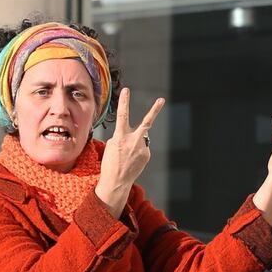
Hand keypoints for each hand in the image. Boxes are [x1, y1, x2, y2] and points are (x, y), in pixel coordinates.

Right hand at [95, 88, 164, 216]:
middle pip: (147, 122)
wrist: (117, 181)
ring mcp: (143, 148)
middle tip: (162, 99)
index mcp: (121, 137)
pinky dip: (137, 150)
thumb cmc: (110, 163)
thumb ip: (121, 136)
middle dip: (155, 110)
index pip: (123, 115)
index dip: (124, 102)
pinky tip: (131, 159)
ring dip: (135, 140)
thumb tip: (131, 134)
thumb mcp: (110, 145)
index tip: (126, 90)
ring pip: (141, 137)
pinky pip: (142, 147)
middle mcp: (134, 141)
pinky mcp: (147, 154)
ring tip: (127, 153)